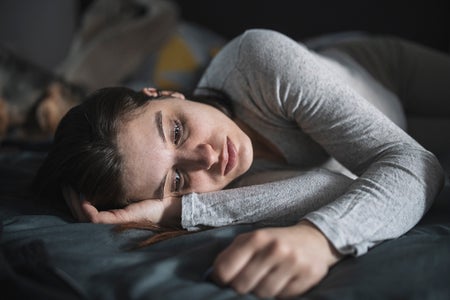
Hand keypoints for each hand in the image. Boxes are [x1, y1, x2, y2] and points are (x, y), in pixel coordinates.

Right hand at [62, 186, 180, 224]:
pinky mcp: (120, 221)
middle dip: (70, 197)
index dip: (78, 195)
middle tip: (63, 181)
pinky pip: (93, 218)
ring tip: (67, 185)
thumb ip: (126, 176)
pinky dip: (83, 206)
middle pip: (82, 212)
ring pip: (84, 215)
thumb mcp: (139, 181)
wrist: (177, 202)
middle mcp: (114, 218)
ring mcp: (116, 221)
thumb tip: (113, 158)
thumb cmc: (161, 192)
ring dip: (73, 201)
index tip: (71, 179)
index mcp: (116, 211)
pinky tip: (80, 193)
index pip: (89, 207)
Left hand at [211, 221, 341, 298]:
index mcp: (256, 238)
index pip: (225, 269)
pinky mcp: (308, 276)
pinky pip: (283, 297)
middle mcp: (275, 249)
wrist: (314, 239)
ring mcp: (293, 263)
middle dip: (240, 288)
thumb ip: (231, 255)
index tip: (223, 280)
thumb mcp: (251, 239)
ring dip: (260, 291)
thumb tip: (213, 277)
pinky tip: (281, 281)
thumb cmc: (274, 241)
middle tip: (245, 282)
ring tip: (264, 280)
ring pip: (263, 294)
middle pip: (242, 286)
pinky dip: (279, 294)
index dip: (220, 279)